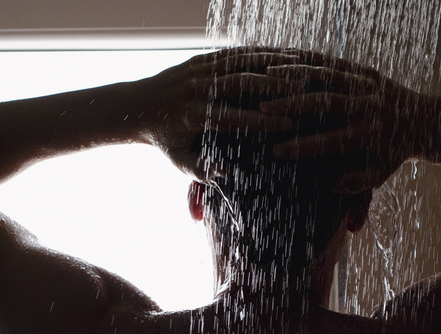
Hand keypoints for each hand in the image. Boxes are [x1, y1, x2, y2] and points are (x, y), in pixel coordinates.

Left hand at [142, 47, 306, 180]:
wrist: (138, 107)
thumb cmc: (164, 139)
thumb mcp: (179, 160)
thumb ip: (201, 170)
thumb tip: (226, 173)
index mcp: (193, 115)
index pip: (233, 117)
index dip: (262, 121)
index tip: (287, 125)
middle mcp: (197, 89)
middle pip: (241, 84)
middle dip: (274, 87)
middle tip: (302, 92)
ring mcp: (199, 70)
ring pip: (241, 62)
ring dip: (272, 64)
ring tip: (300, 68)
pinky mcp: (202, 58)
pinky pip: (235, 53)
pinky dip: (260, 53)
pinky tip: (283, 55)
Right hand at [259, 59, 423, 192]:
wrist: (424, 121)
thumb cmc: (393, 153)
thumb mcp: (379, 173)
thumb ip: (357, 182)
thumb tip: (331, 187)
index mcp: (370, 134)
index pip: (332, 141)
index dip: (303, 146)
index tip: (276, 152)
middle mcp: (369, 106)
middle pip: (326, 102)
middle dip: (293, 105)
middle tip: (262, 109)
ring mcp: (368, 84)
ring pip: (329, 76)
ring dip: (296, 75)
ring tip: (266, 76)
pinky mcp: (366, 70)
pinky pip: (335, 62)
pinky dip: (309, 58)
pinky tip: (285, 56)